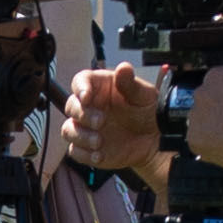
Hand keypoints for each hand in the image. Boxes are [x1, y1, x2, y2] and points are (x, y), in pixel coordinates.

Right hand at [56, 63, 170, 174]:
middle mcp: (89, 107)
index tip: (86, 96)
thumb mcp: (144, 95)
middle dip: (82, 115)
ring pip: (68, 130)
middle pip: (71, 107)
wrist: (153, 139)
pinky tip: (100, 155)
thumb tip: (123, 68)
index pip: (81, 81)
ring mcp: (86, 128)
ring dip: (81, 136)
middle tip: (101, 121)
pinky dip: (85, 154)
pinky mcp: (86, 148)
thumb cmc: (147, 111)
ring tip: (99, 142)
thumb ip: (131, 83)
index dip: (80, 88)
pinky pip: (75, 151)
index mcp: (100, 88)